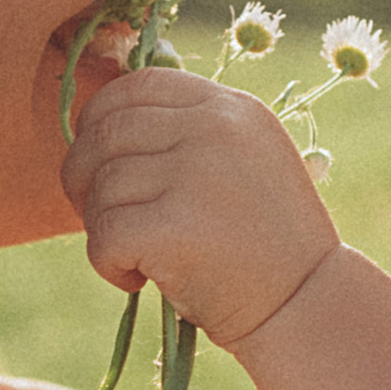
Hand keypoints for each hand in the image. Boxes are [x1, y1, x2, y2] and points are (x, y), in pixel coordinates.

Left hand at [62, 69, 337, 347]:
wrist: (307, 304)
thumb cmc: (264, 242)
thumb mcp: (242, 161)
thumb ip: (185, 134)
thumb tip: (98, 125)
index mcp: (230, 106)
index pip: (138, 85)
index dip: (99, 119)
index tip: (97, 161)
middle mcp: (215, 128)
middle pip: (106, 132)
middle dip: (83, 177)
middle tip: (101, 218)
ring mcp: (197, 173)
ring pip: (102, 186)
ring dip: (101, 228)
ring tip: (135, 257)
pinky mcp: (177, 226)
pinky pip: (105, 233)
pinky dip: (106, 263)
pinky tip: (136, 279)